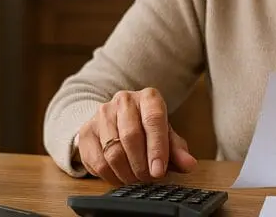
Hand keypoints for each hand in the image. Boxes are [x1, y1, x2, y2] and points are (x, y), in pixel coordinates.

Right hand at [77, 88, 197, 185]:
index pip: (153, 121)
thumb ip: (178, 150)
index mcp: (149, 97)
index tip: (159, 171)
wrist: (118, 120)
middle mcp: (124, 100)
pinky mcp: (86, 130)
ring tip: (136, 179)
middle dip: (141, 165)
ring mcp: (102, 114)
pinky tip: (120, 176)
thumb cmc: (148, 128)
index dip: (157, 149)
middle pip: (130, 137)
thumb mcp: (166, 136)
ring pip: (113, 151)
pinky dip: (110, 175)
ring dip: (126, 172)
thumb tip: (189, 164)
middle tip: (149, 179)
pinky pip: (97, 161)